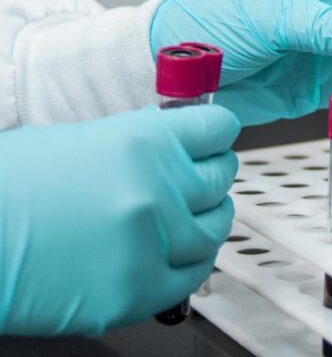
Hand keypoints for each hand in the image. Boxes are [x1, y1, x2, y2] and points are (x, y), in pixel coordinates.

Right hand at [0, 104, 239, 335]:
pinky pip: (193, 274)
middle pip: (222, 177)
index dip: (215, 134)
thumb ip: (140, 142)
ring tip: (190, 217)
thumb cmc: (10, 189)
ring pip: (216, 227)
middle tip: (197, 179)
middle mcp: (157, 189)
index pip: (218, 129)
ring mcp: (152, 242)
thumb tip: (178, 143)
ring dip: (206, 219)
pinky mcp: (139, 290)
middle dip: (210, 175)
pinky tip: (177, 253)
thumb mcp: (81, 141)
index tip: (212, 140)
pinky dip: (191, 261)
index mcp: (143, 142)